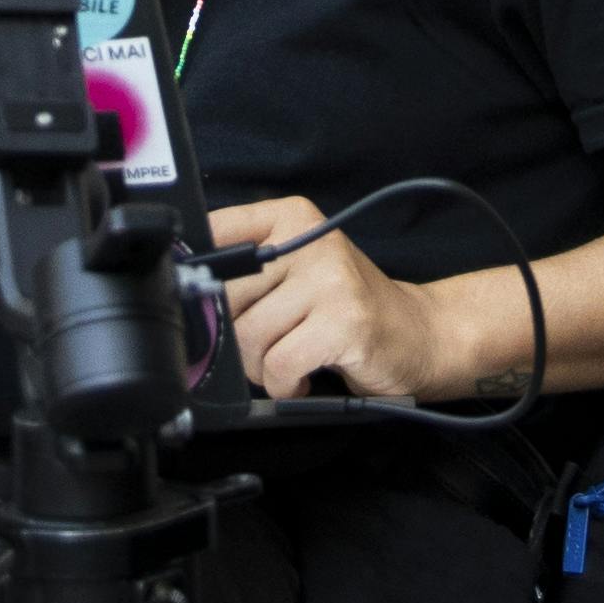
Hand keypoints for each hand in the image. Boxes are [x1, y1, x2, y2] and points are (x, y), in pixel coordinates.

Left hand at [211, 198, 506, 400]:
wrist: (419, 335)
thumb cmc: (344, 309)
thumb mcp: (294, 272)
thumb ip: (245, 271)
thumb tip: (184, 292)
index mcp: (289, 218)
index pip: (214, 232)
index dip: (199, 277)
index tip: (211, 301)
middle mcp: (308, 240)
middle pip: (224, 295)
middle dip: (237, 337)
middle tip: (269, 344)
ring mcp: (330, 279)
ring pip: (248, 336)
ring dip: (262, 367)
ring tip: (292, 359)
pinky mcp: (343, 322)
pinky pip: (278, 365)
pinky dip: (284, 384)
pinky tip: (305, 376)